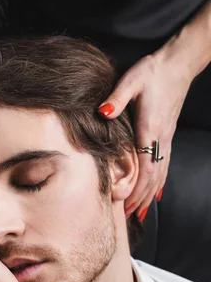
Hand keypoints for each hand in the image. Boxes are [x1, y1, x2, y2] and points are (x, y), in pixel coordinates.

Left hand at [98, 31, 201, 219]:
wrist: (177, 64)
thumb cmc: (152, 72)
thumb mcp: (131, 80)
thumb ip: (117, 98)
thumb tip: (103, 112)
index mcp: (150, 129)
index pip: (144, 167)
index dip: (135, 189)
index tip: (126, 206)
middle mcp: (160, 138)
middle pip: (153, 176)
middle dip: (141, 198)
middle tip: (129, 218)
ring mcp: (166, 138)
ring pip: (160, 173)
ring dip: (150, 194)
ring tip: (140, 212)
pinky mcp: (167, 134)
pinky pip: (164, 164)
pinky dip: (159, 181)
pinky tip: (156, 191)